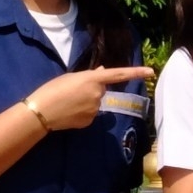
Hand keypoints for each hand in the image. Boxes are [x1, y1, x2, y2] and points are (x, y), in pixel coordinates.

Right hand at [26, 65, 154, 131]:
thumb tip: (103, 72)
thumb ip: (90, 75)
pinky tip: (69, 112)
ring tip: (68, 102)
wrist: (41, 111)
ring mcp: (95, 109)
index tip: (151, 71)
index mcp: (93, 79)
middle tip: (72, 91)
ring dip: (86, 101)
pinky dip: (82, 112)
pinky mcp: (90, 121)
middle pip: (101, 89)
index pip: (119, 74)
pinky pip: (89, 114)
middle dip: (91, 89)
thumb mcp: (70, 77)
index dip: (136, 72)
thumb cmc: (52, 90)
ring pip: (95, 102)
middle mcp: (98, 94)